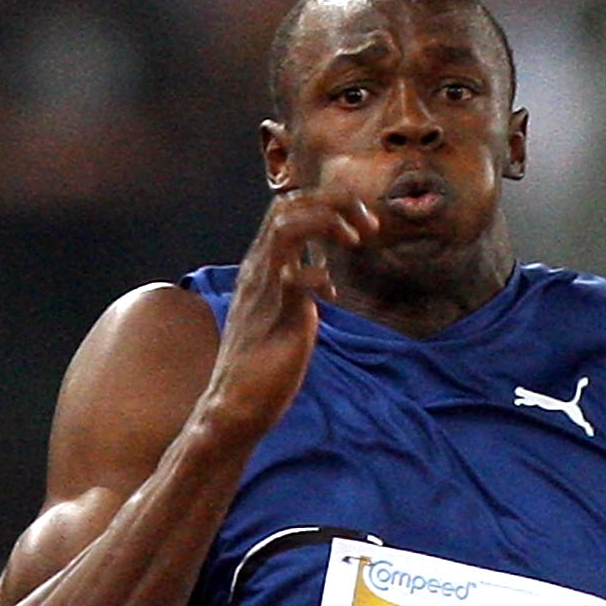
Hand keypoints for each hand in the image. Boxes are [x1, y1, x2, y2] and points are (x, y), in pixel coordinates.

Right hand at [208, 189, 379, 432]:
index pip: (285, 208)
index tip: (360, 221)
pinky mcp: (275, 313)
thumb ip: (297, 285)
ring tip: (357, 238)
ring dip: (328, 222)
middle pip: (287, 205)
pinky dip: (319, 277)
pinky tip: (331, 296)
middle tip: (368, 224)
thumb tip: (317, 274)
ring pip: (286, 227)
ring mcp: (263, 287)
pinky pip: (295, 277)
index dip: (325, 202)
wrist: (237, 404)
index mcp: (261, 265)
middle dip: (333, 201)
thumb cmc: (263, 361)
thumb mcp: (284, 309)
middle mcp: (258, 268)